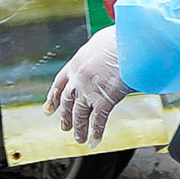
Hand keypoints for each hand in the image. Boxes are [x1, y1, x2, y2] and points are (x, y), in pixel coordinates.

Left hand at [45, 26, 129, 143]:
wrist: (130, 41)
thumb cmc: (121, 38)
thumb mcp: (101, 42)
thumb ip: (97, 55)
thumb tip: (104, 56)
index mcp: (76, 63)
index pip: (59, 83)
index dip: (53, 98)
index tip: (48, 109)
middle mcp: (78, 78)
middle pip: (68, 101)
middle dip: (65, 116)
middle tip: (64, 127)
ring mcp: (90, 90)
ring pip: (80, 114)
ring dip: (79, 128)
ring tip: (79, 139)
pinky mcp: (105, 99)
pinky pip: (98, 120)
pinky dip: (95, 132)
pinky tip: (94, 141)